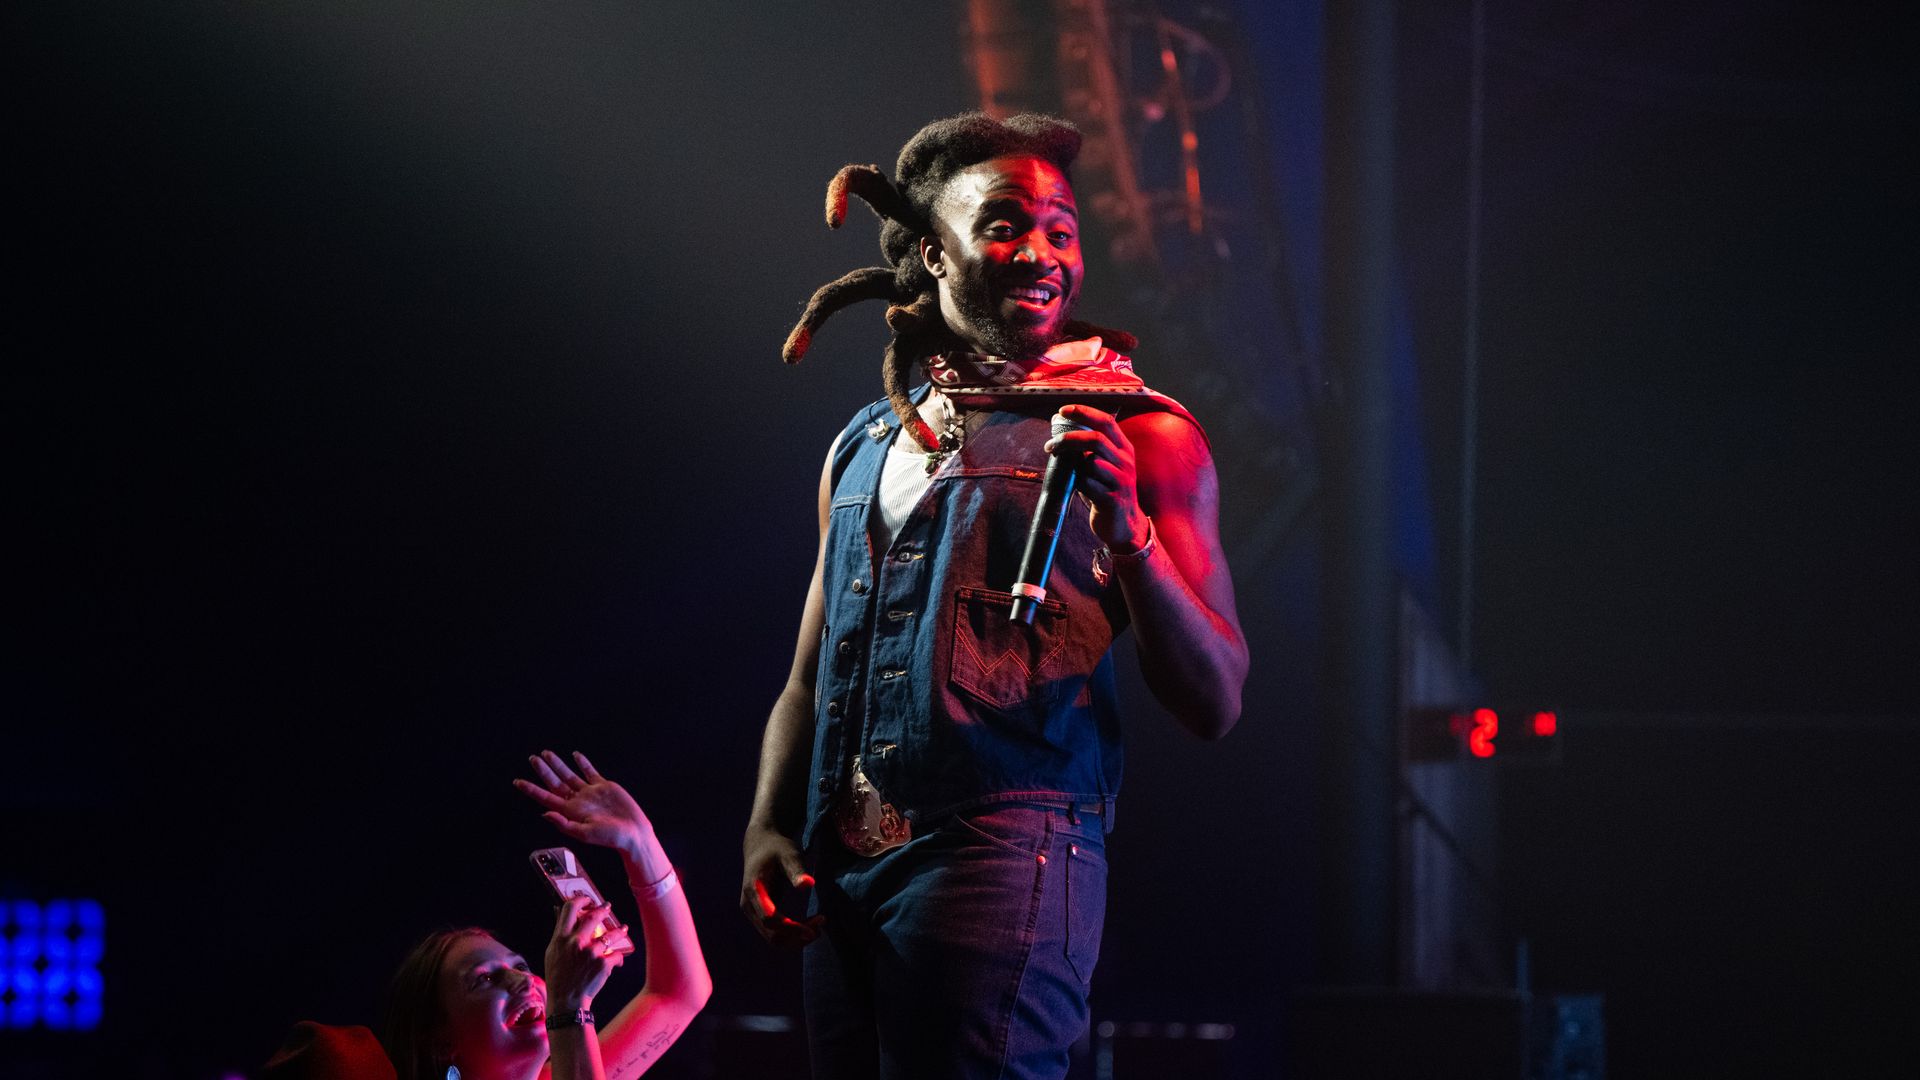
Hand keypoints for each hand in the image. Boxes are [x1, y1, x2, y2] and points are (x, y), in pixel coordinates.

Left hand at [516, 750, 653, 861]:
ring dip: (558, 764)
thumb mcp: (585, 833)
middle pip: (555, 782)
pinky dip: (583, 763)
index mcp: (570, 812)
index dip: (531, 790)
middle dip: (543, 771)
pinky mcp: (604, 787)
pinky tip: (575, 755)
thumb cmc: (610, 837)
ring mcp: (590, 792)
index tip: (518, 782)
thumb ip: (564, 824)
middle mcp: (577, 800)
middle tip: (532, 758)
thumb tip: (544, 814)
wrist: (633, 833)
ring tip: (547, 754)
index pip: (546, 798)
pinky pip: (590, 772)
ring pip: (569, 775)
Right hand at [543, 892, 622, 1010]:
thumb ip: (559, 935)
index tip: (587, 899)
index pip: (569, 909)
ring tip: (623, 928)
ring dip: (619, 930)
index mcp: (560, 939)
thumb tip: (561, 914)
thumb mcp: (552, 954)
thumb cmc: (558, 978)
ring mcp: (591, 952)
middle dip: (603, 910)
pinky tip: (618, 960)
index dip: (580, 900)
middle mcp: (576, 942)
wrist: (566, 1001)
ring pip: (611, 934)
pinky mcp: (603, 964)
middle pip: (593, 916)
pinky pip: (616, 955)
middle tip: (608, 907)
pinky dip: (618, 958)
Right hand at [740, 823, 822, 948]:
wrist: (760, 844)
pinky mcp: (759, 914)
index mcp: (753, 890)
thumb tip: (808, 884)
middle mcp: (749, 905)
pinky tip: (809, 926)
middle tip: (821, 926)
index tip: (814, 928)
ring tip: (818, 927)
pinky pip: (774, 933)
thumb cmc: (776, 847)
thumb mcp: (788, 853)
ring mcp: (752, 912)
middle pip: (771, 935)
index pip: (770, 920)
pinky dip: (792, 934)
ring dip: (796, 938)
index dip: (792, 928)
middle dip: (797, 936)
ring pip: (773, 938)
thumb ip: (796, 869)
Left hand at [1045, 403, 1149, 549]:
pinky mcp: (1113, 499)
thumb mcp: (1104, 465)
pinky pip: (1088, 484)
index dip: (1084, 412)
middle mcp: (1125, 461)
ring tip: (1066, 473)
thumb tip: (1059, 430)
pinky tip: (1078, 488)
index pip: (1106, 421)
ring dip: (1072, 466)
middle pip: (1096, 439)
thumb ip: (1088, 449)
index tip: (1063, 410)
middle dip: (1068, 438)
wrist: (1124, 525)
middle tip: (1050, 445)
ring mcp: (1121, 480)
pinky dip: (1077, 484)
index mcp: (1124, 448)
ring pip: (1091, 463)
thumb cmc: (1107, 491)